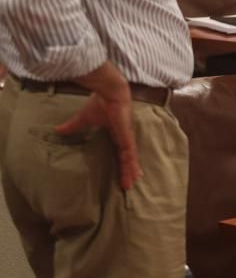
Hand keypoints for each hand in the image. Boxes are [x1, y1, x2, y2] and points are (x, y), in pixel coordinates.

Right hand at [55, 71, 140, 189]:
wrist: (109, 92)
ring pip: (130, 159)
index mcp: (116, 133)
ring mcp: (126, 137)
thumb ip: (73, 126)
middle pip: (126, 158)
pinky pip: (130, 153)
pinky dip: (132, 164)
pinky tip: (134, 173)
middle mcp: (124, 137)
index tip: (122, 172)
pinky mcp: (126, 136)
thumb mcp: (84, 119)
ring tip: (130, 184)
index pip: (120, 152)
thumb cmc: (99, 103)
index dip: (121, 162)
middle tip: (128, 184)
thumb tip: (58, 130)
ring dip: (130, 171)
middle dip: (127, 171)